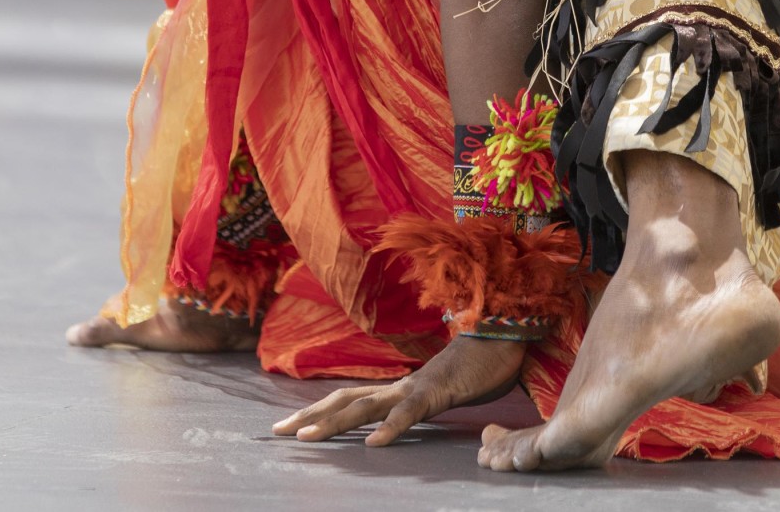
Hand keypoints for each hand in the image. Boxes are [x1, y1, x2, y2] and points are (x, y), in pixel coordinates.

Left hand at [271, 335, 525, 445]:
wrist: (502, 334)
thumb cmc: (476, 364)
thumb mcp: (441, 391)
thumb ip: (422, 403)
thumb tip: (406, 417)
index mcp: (397, 388)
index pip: (348, 399)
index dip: (318, 410)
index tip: (291, 425)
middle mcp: (398, 386)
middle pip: (344, 400)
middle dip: (309, 416)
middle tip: (277, 431)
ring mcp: (414, 388)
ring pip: (365, 406)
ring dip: (334, 422)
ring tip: (306, 437)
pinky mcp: (436, 392)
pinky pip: (410, 413)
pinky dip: (391, 428)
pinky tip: (374, 444)